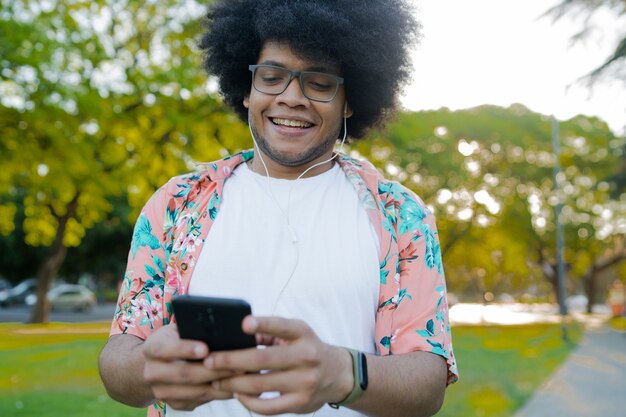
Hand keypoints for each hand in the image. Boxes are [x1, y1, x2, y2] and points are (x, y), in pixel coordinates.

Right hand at [141, 324, 239, 410]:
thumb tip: (221, 329)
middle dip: (214, 369)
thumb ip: (193, 328)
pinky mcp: (175, 404)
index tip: (205, 348)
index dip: (185, 349)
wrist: (153, 366)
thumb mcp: (177, 329)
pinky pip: (201, 400)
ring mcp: (162, 392)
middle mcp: (153, 372)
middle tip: (238, 363)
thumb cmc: (174, 340)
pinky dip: (220, 393)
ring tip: (243, 375)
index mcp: (152, 348)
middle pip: (185, 373)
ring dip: (221, 384)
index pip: (165, 348)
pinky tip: (236, 385)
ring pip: (196, 390)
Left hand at [208, 316, 353, 414]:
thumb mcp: (296, 333)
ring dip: (233, 383)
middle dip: (231, 361)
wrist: (338, 374)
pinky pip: (267, 407)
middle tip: (209, 361)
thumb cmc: (307, 349)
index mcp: (302, 334)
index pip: (282, 326)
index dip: (263, 324)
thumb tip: (236, 334)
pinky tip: (237, 394)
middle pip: (262, 359)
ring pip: (259, 384)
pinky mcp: (300, 403)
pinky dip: (248, 401)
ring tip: (216, 379)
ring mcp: (304, 381)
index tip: (243, 323)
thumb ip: (269, 333)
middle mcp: (306, 356)